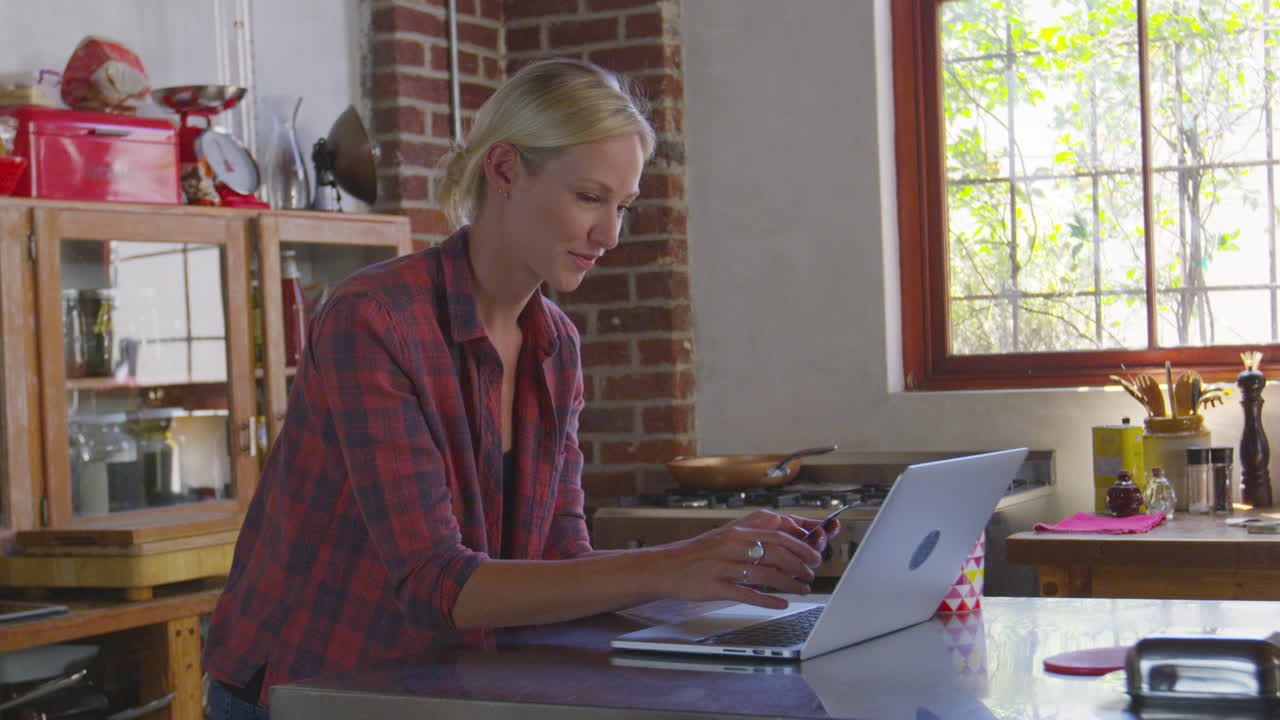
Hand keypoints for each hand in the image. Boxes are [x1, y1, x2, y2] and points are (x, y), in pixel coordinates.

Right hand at [651, 510, 823, 609]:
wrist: (665, 567)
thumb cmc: (697, 553)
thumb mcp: (724, 535)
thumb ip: (751, 535)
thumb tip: (781, 537)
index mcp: (737, 532)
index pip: (778, 534)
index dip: (801, 544)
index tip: (814, 552)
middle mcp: (732, 546)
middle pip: (776, 553)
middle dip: (800, 564)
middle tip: (812, 572)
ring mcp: (724, 567)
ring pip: (766, 574)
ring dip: (790, 583)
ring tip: (802, 588)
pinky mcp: (716, 587)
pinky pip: (748, 594)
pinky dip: (768, 600)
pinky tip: (780, 604)